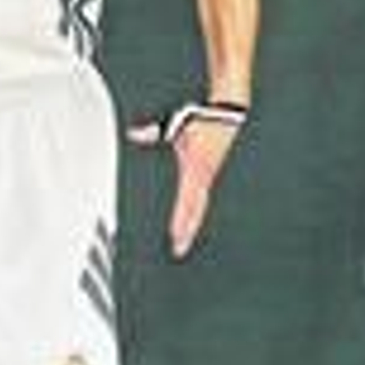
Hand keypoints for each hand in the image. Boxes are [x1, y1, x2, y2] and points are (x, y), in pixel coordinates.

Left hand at [127, 104, 244, 258]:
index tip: (175, 235)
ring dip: (193, 226)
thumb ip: (153, 133)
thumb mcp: (176, 125)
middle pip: (195, 211)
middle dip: (187, 231)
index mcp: (195, 167)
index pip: (187, 199)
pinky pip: (204, 200)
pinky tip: (193, 224)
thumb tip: (134, 134)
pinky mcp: (213, 176)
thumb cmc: (204, 120)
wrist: (229, 114)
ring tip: (183, 244)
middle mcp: (204, 176)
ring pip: (200, 208)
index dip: (181, 219)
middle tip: (179, 250)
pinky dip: (198, 214)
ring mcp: (210, 178)